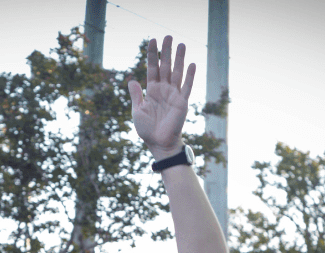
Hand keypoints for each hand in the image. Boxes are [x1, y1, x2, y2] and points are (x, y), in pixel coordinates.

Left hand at [127, 36, 195, 158]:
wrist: (159, 144)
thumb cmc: (147, 130)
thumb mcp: (138, 111)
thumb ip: (136, 95)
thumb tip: (132, 80)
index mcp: (152, 90)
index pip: (152, 68)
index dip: (152, 55)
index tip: (152, 40)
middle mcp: (163, 90)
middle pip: (165, 66)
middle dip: (166, 52)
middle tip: (168, 36)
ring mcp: (173, 95)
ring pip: (177, 73)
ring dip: (179, 59)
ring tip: (182, 44)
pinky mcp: (182, 102)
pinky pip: (186, 87)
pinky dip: (189, 76)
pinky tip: (192, 64)